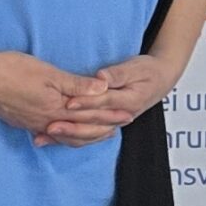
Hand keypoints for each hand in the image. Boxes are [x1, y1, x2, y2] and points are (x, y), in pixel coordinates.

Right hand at [0, 50, 109, 134]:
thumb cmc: (11, 70)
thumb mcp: (48, 73)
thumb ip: (76, 84)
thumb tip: (103, 88)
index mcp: (56, 109)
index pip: (90, 117)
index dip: (110, 116)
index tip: (127, 116)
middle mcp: (46, 122)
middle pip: (80, 131)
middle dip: (101, 130)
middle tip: (119, 128)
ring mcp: (31, 124)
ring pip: (64, 135)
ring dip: (83, 135)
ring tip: (96, 133)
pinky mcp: (20, 122)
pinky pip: (48, 134)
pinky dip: (62, 136)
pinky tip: (61, 135)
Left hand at [36, 52, 175, 146]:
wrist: (161, 81)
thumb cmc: (148, 70)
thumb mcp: (136, 67)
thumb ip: (118, 73)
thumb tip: (101, 78)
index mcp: (131, 100)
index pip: (104, 103)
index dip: (86, 103)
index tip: (68, 103)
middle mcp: (122, 116)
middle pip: (93, 123)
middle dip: (71, 125)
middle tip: (49, 125)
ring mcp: (114, 122)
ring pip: (89, 133)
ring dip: (67, 135)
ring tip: (45, 136)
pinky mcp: (107, 123)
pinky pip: (87, 134)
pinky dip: (69, 137)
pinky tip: (50, 138)